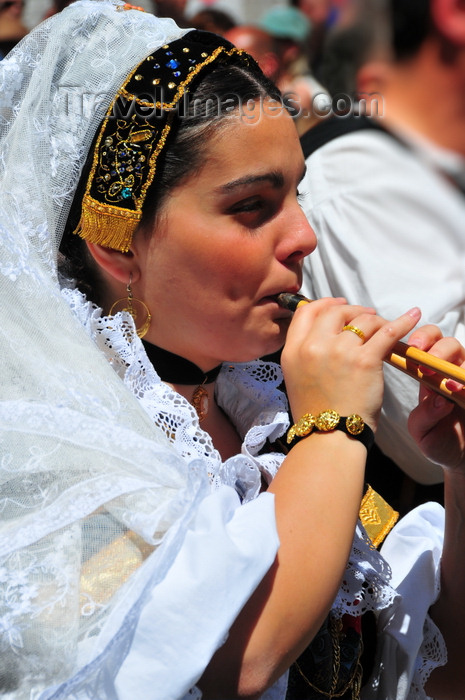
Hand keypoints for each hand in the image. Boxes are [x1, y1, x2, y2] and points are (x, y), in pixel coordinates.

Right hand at [281, 298, 420, 429]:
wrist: (329, 436)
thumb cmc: (316, 412)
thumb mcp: (296, 377)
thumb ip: (306, 352)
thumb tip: (326, 333)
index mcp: (293, 350)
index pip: (307, 311)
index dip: (325, 303)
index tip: (339, 305)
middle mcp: (314, 346)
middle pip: (335, 312)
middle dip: (353, 310)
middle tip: (366, 317)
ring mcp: (339, 351)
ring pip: (363, 320)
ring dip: (376, 320)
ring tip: (384, 327)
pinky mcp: (365, 360)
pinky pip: (388, 332)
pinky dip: (403, 322)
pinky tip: (413, 317)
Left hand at [408, 325, 464, 470]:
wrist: (459, 458)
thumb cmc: (436, 440)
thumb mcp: (422, 430)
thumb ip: (426, 415)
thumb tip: (440, 399)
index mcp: (429, 375)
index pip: (425, 344)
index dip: (420, 339)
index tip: (412, 346)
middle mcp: (450, 372)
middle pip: (447, 343)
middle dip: (436, 346)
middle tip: (425, 361)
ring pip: (464, 356)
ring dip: (452, 362)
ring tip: (444, 380)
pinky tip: (460, 391)